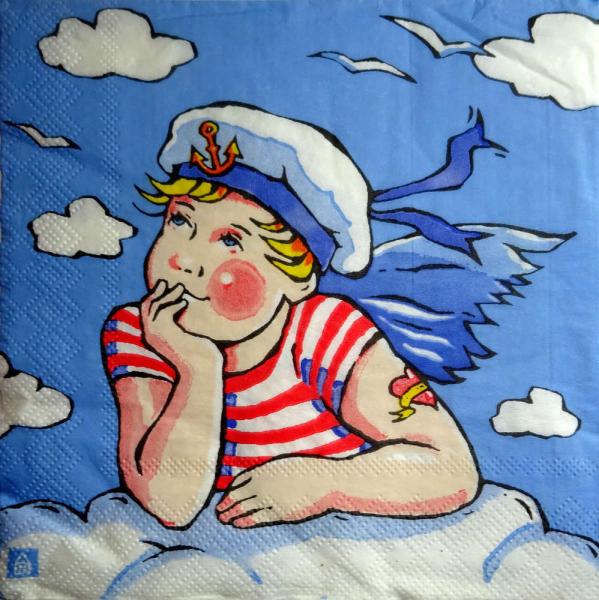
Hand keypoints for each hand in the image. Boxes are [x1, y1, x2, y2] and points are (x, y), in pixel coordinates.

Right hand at [140, 280, 220, 372]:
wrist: (202, 370)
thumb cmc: (200, 357)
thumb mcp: (189, 337)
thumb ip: (183, 327)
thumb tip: (189, 312)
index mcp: (155, 338)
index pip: (147, 313)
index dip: (153, 299)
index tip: (163, 288)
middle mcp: (151, 337)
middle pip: (146, 307)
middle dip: (155, 293)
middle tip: (164, 282)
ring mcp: (157, 335)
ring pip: (155, 307)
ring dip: (167, 295)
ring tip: (180, 288)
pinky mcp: (165, 333)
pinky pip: (164, 311)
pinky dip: (174, 303)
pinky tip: (185, 302)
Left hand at [215, 456, 335, 527]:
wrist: (325, 481)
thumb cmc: (308, 468)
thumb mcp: (283, 463)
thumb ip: (267, 471)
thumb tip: (254, 479)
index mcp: (263, 470)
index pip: (239, 482)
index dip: (229, 490)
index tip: (224, 496)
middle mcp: (262, 484)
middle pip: (238, 496)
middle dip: (226, 504)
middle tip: (218, 511)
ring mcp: (269, 500)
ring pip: (244, 509)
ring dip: (231, 515)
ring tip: (223, 519)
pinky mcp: (278, 513)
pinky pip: (257, 518)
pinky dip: (245, 521)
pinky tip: (238, 524)